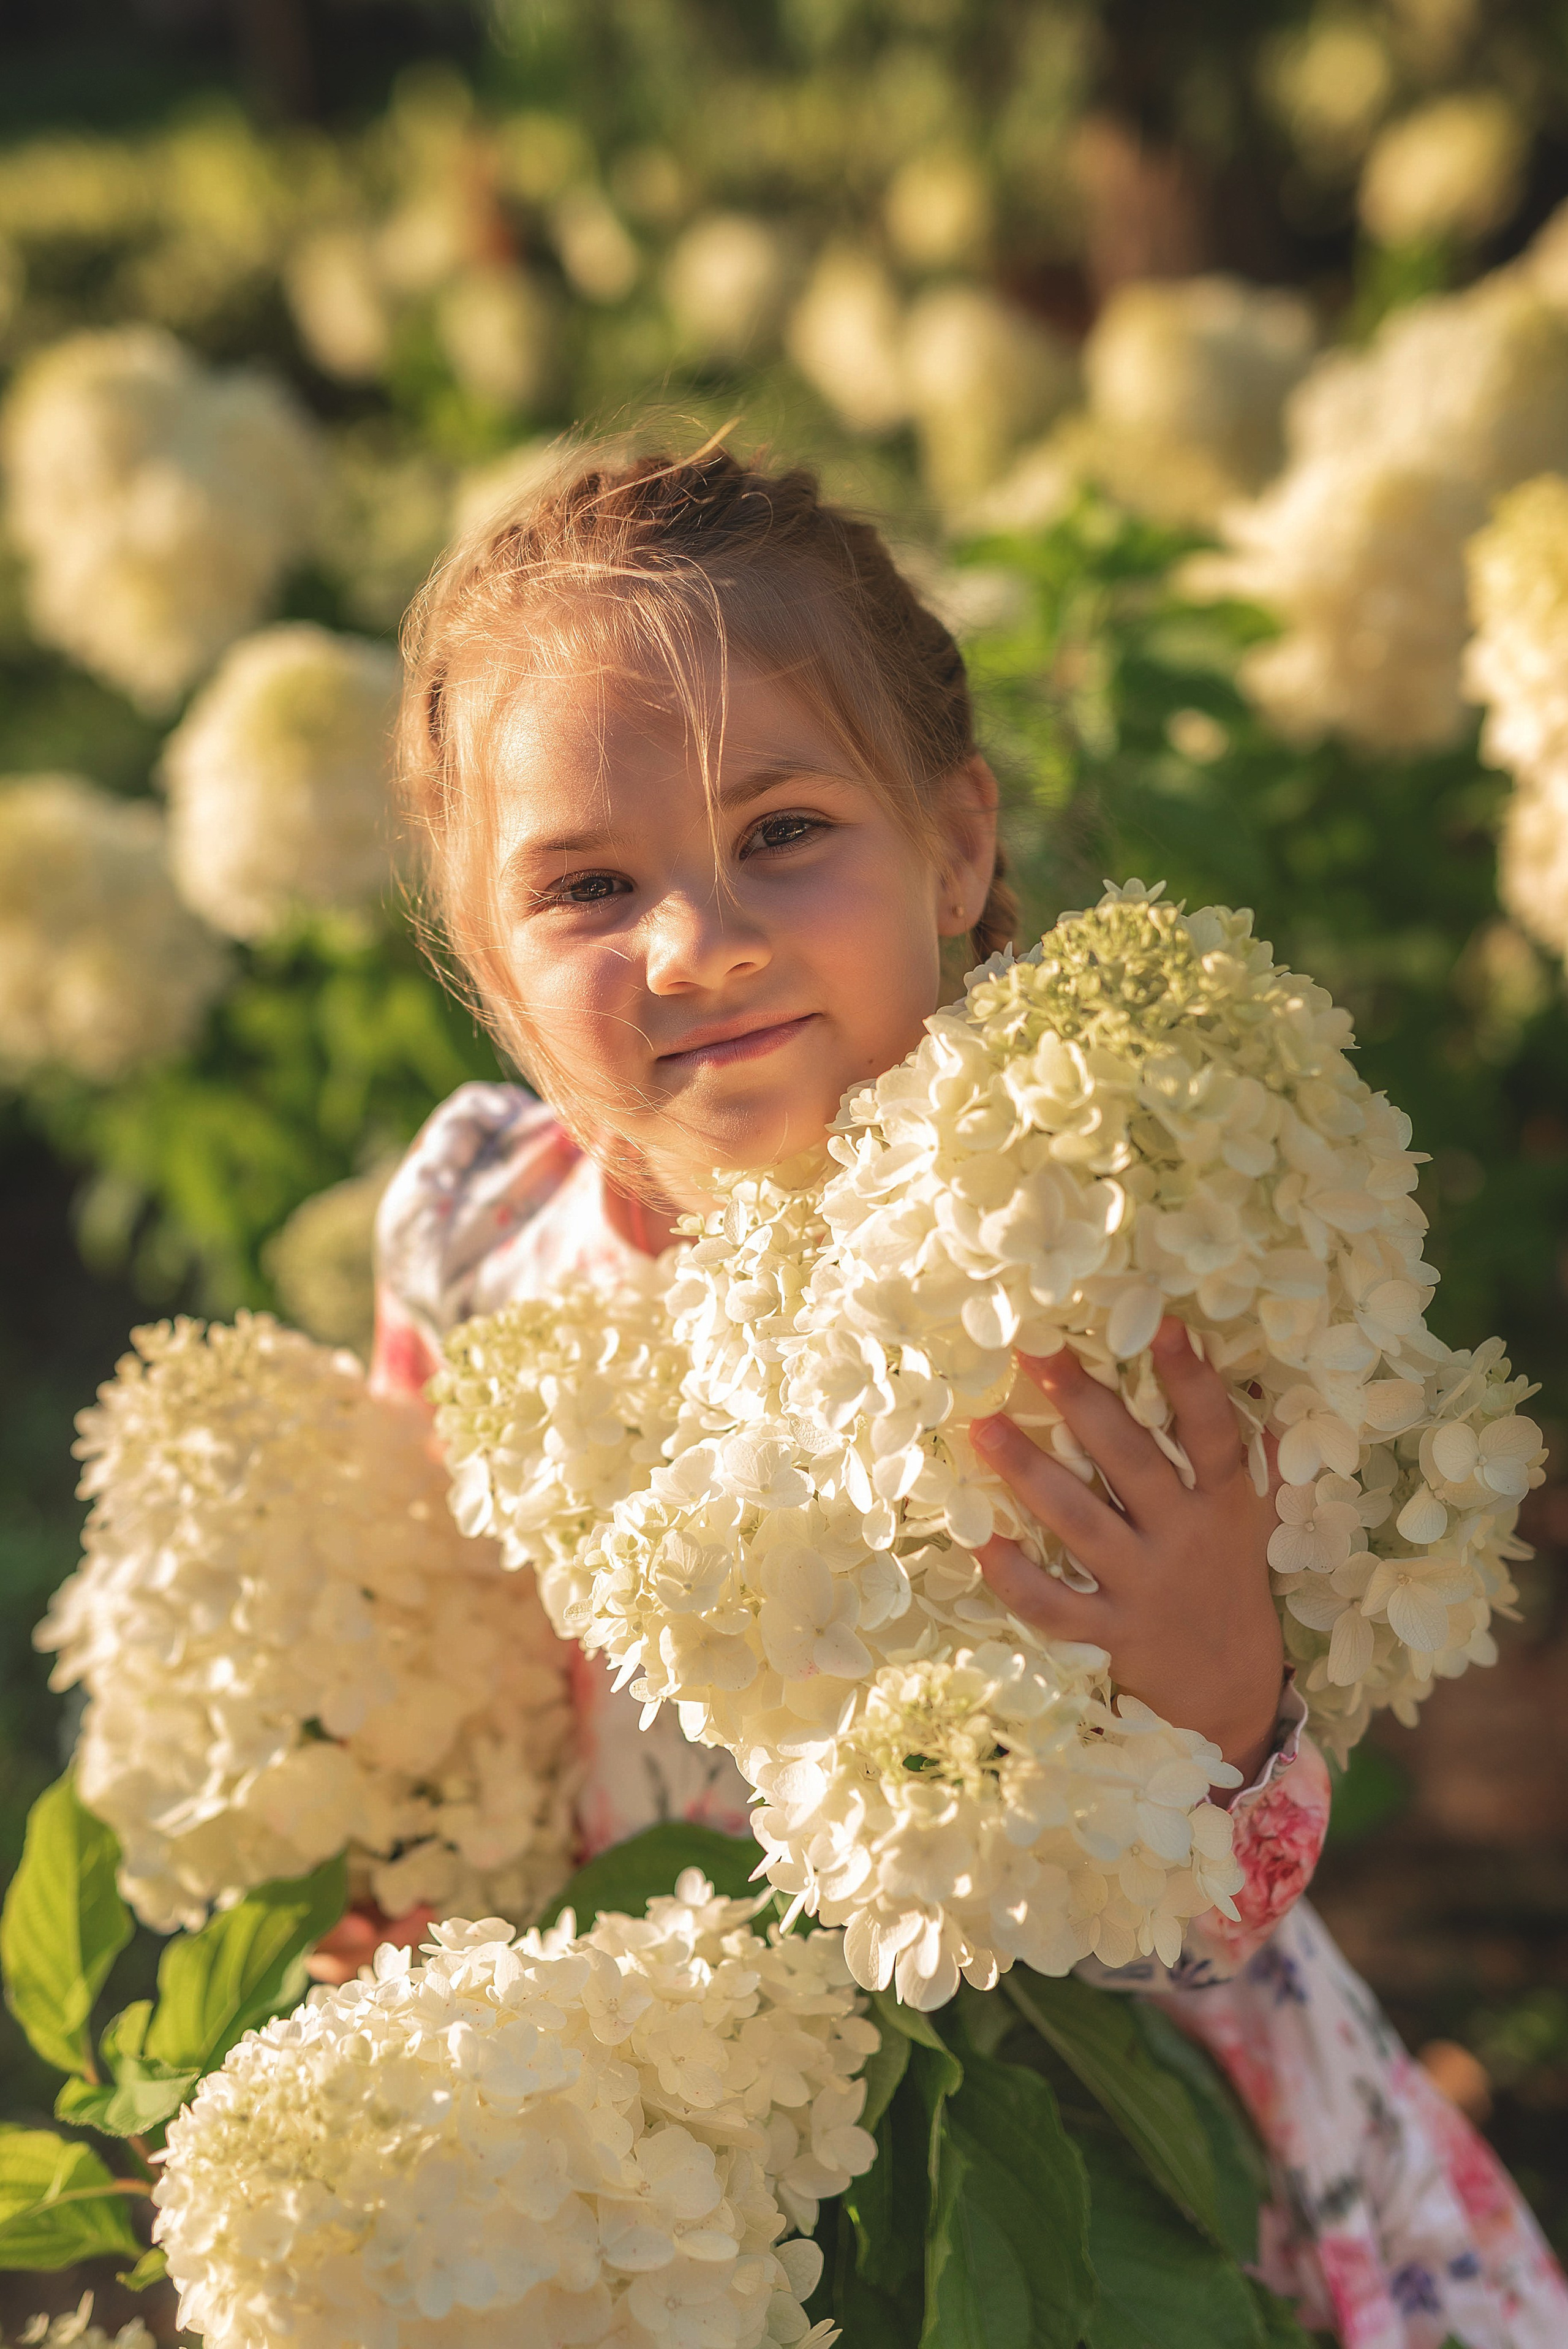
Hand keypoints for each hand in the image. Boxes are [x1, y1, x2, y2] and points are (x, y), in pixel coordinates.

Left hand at [969, 1318, 1283, 1784]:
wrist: (1231, 1695)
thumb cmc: (1230, 1581)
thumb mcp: (1254, 1518)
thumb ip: (1248, 1451)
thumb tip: (1247, 1368)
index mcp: (1225, 1503)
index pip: (1213, 1431)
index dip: (1191, 1378)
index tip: (1161, 1323)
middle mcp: (1186, 1539)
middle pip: (1131, 1462)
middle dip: (1081, 1402)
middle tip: (1032, 1351)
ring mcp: (1145, 1588)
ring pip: (1080, 1522)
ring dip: (1028, 1472)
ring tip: (981, 1426)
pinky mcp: (1109, 1634)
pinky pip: (1053, 1603)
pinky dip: (1013, 1574)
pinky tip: (975, 1538)